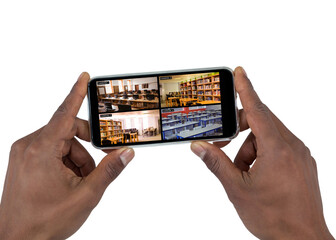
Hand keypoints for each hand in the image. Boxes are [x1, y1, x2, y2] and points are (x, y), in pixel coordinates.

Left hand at [0, 73, 134, 239]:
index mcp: (41, 150)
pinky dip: (63, 162)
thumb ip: (109, 171)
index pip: (64, 114)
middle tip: (98, 166)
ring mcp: (23, 153)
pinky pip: (49, 151)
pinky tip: (67, 183)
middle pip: (67, 132)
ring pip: (60, 143)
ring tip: (79, 183)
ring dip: (76, 159)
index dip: (77, 93)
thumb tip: (126, 154)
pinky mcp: (22, 160)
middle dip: (86, 148)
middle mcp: (28, 146)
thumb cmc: (44, 222)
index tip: (84, 77)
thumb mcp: (85, 196)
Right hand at [191, 67, 333, 239]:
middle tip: (222, 146)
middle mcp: (293, 147)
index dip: (246, 89)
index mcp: (278, 150)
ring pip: (268, 137)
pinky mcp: (303, 162)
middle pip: (261, 122)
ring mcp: (300, 154)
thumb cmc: (274, 218)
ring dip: (250, 149)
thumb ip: (216, 163)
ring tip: (243, 174)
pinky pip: (279, 147)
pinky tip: (256, 175)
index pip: (257, 110)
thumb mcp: (237, 189)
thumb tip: (198, 147)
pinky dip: (262, 154)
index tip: (239, 71)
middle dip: (239, 132)